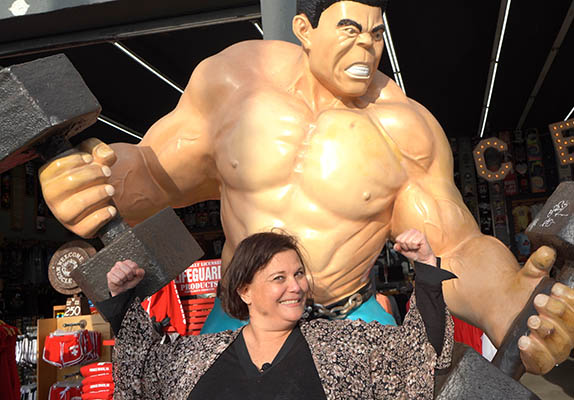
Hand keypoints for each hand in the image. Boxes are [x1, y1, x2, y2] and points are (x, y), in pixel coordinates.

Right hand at [39, 138, 116, 237]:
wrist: (111, 193)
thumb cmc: (95, 174)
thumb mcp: (95, 154)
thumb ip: (98, 148)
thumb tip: (104, 155)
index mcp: (50, 177)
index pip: (57, 166)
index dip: (76, 160)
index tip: (91, 159)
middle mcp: (52, 197)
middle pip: (68, 182)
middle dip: (92, 175)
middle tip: (107, 172)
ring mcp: (64, 215)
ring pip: (77, 204)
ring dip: (98, 194)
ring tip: (110, 189)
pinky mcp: (79, 229)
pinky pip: (87, 226)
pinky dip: (102, 215)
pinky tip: (111, 208)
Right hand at [107, 260, 144, 296]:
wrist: (122, 289)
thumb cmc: (129, 281)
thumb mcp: (138, 277)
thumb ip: (141, 273)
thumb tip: (139, 271)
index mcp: (127, 262)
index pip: (134, 266)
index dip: (134, 273)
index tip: (133, 275)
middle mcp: (119, 264)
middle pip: (128, 271)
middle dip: (129, 277)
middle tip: (127, 278)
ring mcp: (113, 269)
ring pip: (122, 276)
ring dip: (124, 280)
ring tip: (123, 280)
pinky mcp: (109, 274)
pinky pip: (117, 280)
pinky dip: (119, 283)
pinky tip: (119, 282)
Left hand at [393, 229, 436, 265]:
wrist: (423, 258)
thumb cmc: (414, 253)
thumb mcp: (403, 250)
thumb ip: (397, 248)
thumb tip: (396, 246)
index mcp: (406, 232)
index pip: (398, 239)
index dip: (401, 246)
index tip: (406, 247)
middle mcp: (412, 231)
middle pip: (402, 240)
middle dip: (406, 247)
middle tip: (411, 248)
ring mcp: (417, 232)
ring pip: (408, 241)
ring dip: (411, 247)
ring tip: (415, 247)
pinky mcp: (422, 236)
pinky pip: (414, 242)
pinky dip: (415, 247)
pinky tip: (418, 246)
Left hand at [514, 246, 573, 373]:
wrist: (493, 301)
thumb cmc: (517, 290)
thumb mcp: (528, 275)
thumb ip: (538, 264)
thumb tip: (546, 252)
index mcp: (566, 312)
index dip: (569, 301)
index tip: (555, 289)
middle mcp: (561, 331)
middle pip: (570, 331)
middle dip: (556, 314)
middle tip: (538, 301)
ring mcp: (546, 346)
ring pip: (558, 348)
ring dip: (547, 333)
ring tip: (531, 319)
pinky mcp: (531, 356)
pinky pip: (540, 364)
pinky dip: (534, 354)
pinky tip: (524, 341)